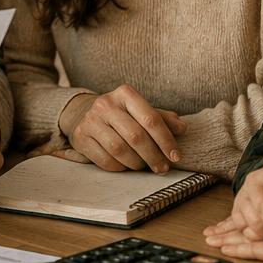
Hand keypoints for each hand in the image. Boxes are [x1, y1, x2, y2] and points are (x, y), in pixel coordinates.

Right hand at [51, 87, 185, 172]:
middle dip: (153, 156)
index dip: (166, 140)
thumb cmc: (122, 115)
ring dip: (137, 163)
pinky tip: (126, 166)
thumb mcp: (142, 111)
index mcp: (125, 94)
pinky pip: (105, 160)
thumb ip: (162, 118)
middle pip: (136, 136)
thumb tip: (182, 128)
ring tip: (144, 166)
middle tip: (163, 167)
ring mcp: (91, 121)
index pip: (150, 118)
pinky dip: (120, 168)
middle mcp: (106, 104)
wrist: (87, 114)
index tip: (175, 156)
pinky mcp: (81, 137)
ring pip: (119, 150)